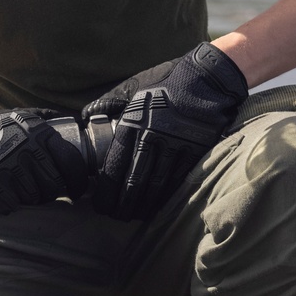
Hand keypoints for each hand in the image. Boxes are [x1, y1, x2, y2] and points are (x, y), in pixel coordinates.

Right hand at [0, 102, 89, 214]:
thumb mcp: (25, 115)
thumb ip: (51, 120)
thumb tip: (79, 124)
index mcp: (37, 133)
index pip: (71, 163)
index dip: (79, 181)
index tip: (77, 190)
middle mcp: (23, 150)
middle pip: (54, 186)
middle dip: (53, 192)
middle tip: (45, 189)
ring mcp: (5, 169)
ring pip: (33, 199)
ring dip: (30, 197)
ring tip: (21, 186)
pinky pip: (10, 206)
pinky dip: (8, 203)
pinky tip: (4, 191)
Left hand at [81, 43, 247, 221]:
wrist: (208, 78)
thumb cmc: (168, 84)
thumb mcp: (135, 88)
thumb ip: (110, 103)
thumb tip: (87, 116)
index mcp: (133, 121)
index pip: (114, 164)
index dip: (106, 190)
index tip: (100, 204)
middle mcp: (153, 134)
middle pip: (133, 181)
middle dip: (122, 204)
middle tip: (115, 217)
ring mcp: (176, 144)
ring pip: (156, 185)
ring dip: (143, 206)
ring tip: (133, 217)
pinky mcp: (196, 151)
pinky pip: (178, 181)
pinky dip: (166, 198)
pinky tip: (158, 208)